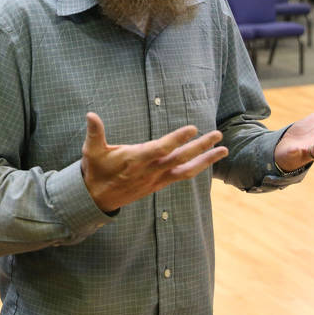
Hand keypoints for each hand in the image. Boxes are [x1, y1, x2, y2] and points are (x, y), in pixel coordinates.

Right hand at [81, 112, 228, 212]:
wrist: (96, 200)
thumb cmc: (95, 171)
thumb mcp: (92, 151)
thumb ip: (94, 132)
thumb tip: (90, 114)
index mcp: (135, 160)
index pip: (161, 149)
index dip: (177, 139)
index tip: (192, 128)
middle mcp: (149, 171)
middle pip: (180, 158)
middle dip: (200, 146)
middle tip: (218, 135)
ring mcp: (155, 179)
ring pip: (186, 170)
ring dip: (205, 160)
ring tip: (223, 150)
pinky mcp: (158, 185)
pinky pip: (181, 176)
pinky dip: (196, 168)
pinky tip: (206, 161)